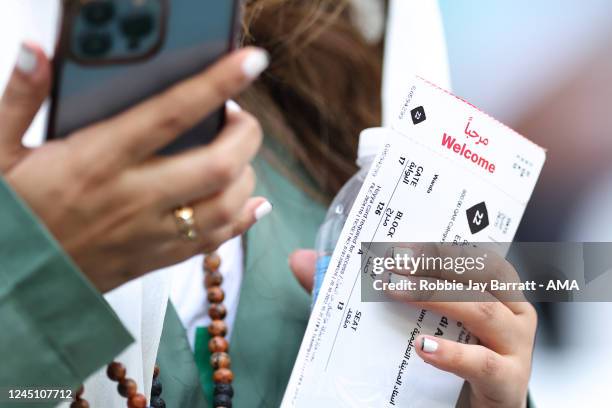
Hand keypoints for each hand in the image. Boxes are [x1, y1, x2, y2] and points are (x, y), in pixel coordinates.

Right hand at [0, 42, 271, 291]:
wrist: (9, 284)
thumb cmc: (12, 214)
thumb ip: (20, 99)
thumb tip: (35, 51)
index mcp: (97, 162)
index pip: (170, 115)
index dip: (216, 85)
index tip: (249, 62)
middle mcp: (133, 199)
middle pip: (217, 165)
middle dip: (245, 135)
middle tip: (239, 117)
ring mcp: (150, 234)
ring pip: (225, 206)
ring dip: (246, 175)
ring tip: (237, 153)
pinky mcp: (157, 259)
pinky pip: (215, 242)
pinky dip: (242, 218)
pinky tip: (252, 201)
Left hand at [289, 247, 535, 407]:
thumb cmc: (442, 361)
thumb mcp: (402, 320)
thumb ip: (353, 291)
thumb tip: (302, 261)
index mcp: (489, 288)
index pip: (468, 252)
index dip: (437, 241)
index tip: (398, 237)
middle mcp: (510, 310)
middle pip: (477, 273)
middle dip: (433, 261)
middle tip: (391, 259)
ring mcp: (516, 346)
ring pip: (481, 310)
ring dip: (436, 297)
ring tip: (395, 290)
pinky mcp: (509, 382)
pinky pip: (484, 363)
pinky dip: (452, 354)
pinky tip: (422, 348)